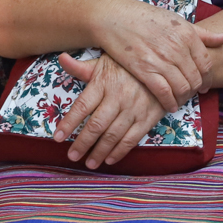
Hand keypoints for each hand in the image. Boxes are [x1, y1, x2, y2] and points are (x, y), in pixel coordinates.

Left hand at [55, 53, 167, 169]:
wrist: (165, 65)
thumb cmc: (128, 66)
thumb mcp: (104, 61)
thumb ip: (81, 67)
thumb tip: (61, 59)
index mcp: (104, 83)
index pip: (82, 106)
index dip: (69, 123)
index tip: (58, 138)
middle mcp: (118, 97)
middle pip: (96, 125)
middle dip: (83, 143)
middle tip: (72, 156)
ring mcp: (134, 108)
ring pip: (113, 134)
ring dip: (100, 151)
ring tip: (89, 163)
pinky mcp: (148, 117)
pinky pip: (133, 138)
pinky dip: (120, 151)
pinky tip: (110, 159)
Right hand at [90, 0, 222, 113]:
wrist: (116, 18)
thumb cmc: (147, 18)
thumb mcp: (177, 20)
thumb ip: (202, 33)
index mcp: (187, 35)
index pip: (206, 63)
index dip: (208, 78)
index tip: (205, 84)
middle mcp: (177, 48)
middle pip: (196, 78)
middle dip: (196, 89)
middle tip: (192, 93)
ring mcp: (161, 60)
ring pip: (182, 87)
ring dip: (184, 97)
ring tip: (181, 99)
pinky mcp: (145, 70)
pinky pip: (164, 92)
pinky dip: (169, 102)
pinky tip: (170, 105)